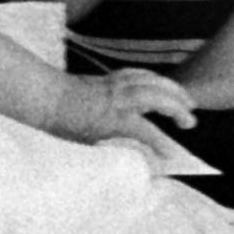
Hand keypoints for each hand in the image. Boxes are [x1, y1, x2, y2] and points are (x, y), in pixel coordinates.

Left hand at [48, 69, 197, 149]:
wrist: (43, 98)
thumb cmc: (60, 125)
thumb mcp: (84, 146)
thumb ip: (111, 150)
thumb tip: (134, 159)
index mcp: (110, 118)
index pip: (144, 130)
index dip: (160, 143)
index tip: (172, 156)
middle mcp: (117, 98)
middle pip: (157, 96)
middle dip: (178, 107)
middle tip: (190, 121)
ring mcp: (116, 84)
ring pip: (152, 80)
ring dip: (173, 89)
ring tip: (187, 101)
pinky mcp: (112, 78)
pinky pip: (140, 74)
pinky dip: (156, 80)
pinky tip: (162, 87)